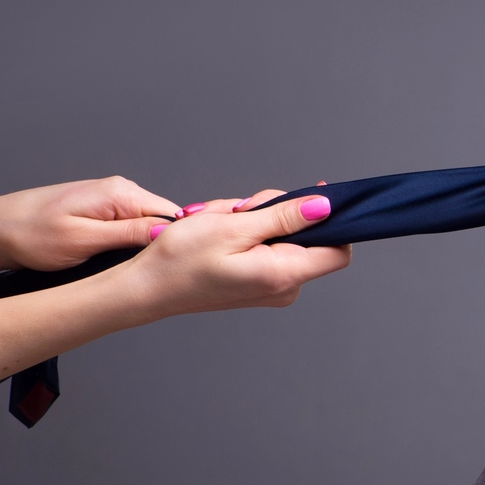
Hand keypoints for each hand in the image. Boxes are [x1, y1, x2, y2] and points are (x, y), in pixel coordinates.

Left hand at [0, 176, 180, 273]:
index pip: (174, 216)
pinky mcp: (100, 210)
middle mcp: (119, 190)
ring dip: (142, 248)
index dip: (178, 243)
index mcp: (120, 193)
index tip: (170, 268)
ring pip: (146, 226)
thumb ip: (130, 234)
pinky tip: (114, 260)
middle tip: (144, 274)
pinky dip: (127, 245)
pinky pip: (129, 226)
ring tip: (126, 269)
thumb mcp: (84, 240)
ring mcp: (109, 199)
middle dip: (160, 247)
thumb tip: (169, 231)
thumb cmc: (28, 235)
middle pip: (163, 221)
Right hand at [127, 189, 349, 316]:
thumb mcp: (234, 227)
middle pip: (307, 237)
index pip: (338, 250)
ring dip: (256, 219)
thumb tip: (325, 207)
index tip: (311, 196)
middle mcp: (284, 287)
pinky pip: (267, 248)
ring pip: (283, 238)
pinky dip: (248, 233)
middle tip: (239, 209)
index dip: (332, 220)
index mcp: (284, 275)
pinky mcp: (258, 284)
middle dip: (277, 212)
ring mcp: (271, 288)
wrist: (146, 288)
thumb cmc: (180, 260)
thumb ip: (285, 216)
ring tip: (222, 221)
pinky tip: (221, 232)